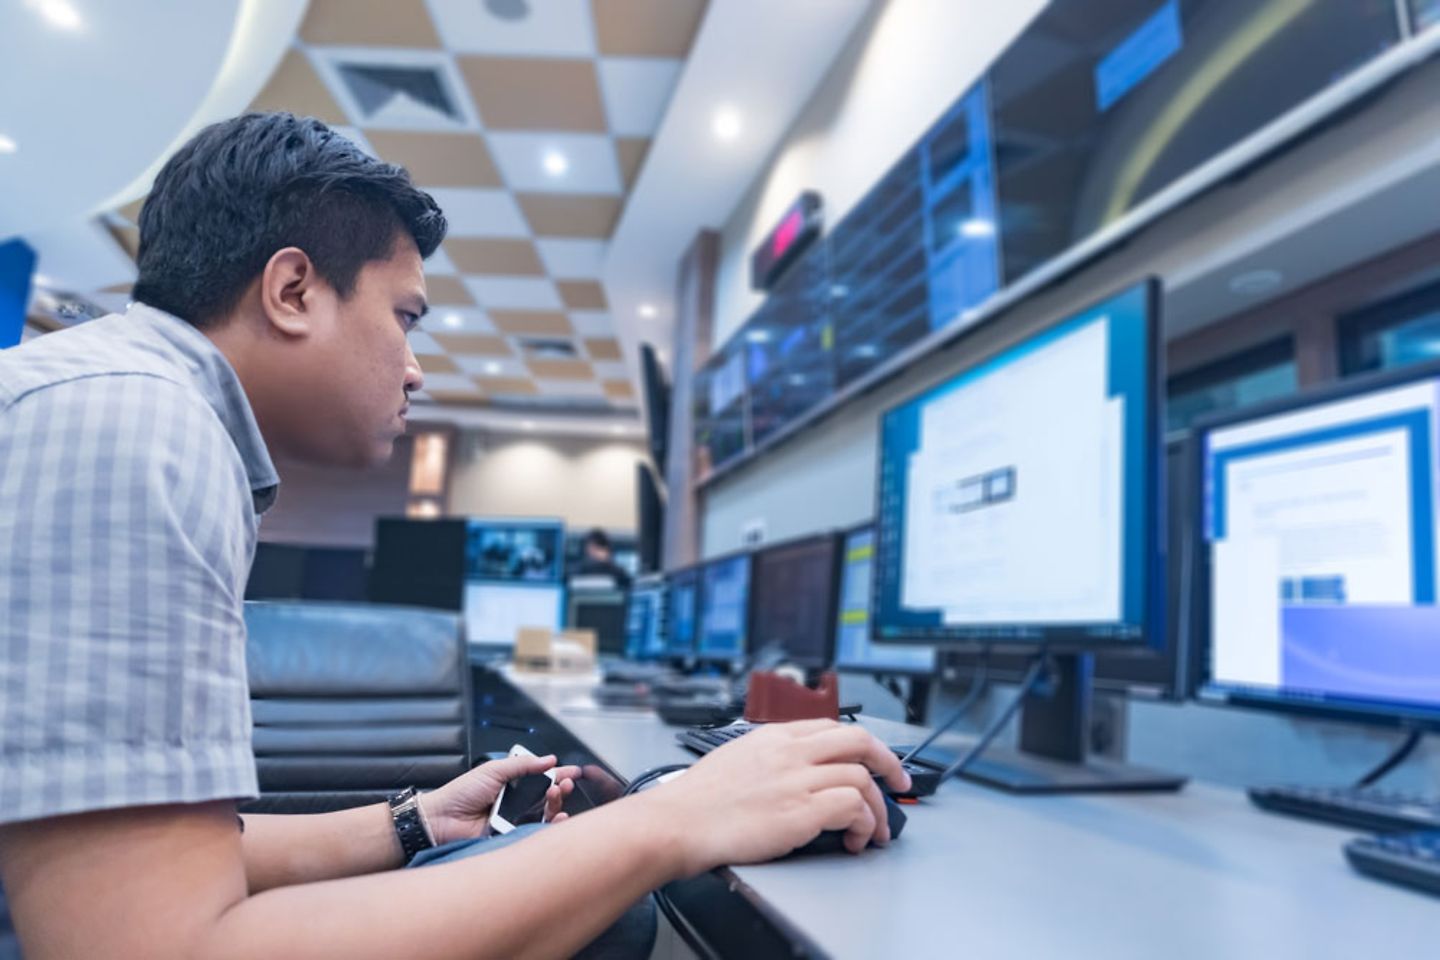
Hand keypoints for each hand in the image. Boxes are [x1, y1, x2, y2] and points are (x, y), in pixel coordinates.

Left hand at [419, 754, 581, 845]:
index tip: (573, 771)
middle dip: (561, 788)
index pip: (541, 778)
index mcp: (511, 785)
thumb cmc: (460, 793)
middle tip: (565, 782)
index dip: (558, 774)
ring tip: (556, 793)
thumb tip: (548, 759)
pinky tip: (558, 816)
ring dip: (557, 803)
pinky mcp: (513, 838)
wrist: (441, 819)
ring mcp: (515, 822)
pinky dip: (550, 826)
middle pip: (547, 797)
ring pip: (545, 815)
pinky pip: (536, 833)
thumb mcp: (493, 770)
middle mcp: (516, 804)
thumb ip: (523, 764)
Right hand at [637, 719, 910, 875]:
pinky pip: (852, 807)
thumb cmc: (696, 800)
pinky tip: (855, 838)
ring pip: (861, 777)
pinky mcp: (801, 811)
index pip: (832, 727)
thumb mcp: (734, 758)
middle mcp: (790, 752)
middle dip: (889, 762)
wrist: (677, 822)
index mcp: (773, 737)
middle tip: (899, 783)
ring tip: (874, 831)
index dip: (863, 744)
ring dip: (877, 808)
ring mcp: (797, 779)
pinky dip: (862, 823)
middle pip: (859, 741)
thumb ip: (768, 757)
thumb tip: (793, 769)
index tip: (874, 759)